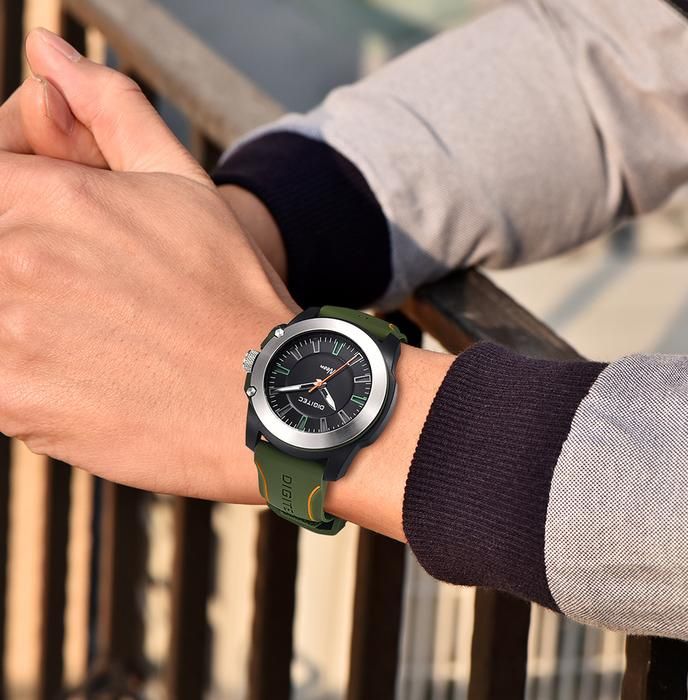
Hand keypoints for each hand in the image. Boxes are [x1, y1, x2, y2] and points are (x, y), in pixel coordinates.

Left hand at [0, 29, 454, 541]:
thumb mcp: (184, 185)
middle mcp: (15, 259)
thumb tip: (49, 54)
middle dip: (22, 263)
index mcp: (53, 196)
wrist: (263, 397)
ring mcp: (8, 336)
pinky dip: (22, 373)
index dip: (18, 196)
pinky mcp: (13, 403)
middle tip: (87, 292)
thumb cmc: (231, 292)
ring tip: (87, 334)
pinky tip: (80, 373)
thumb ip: (112, 110)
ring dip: (20, 317)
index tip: (50, 226)